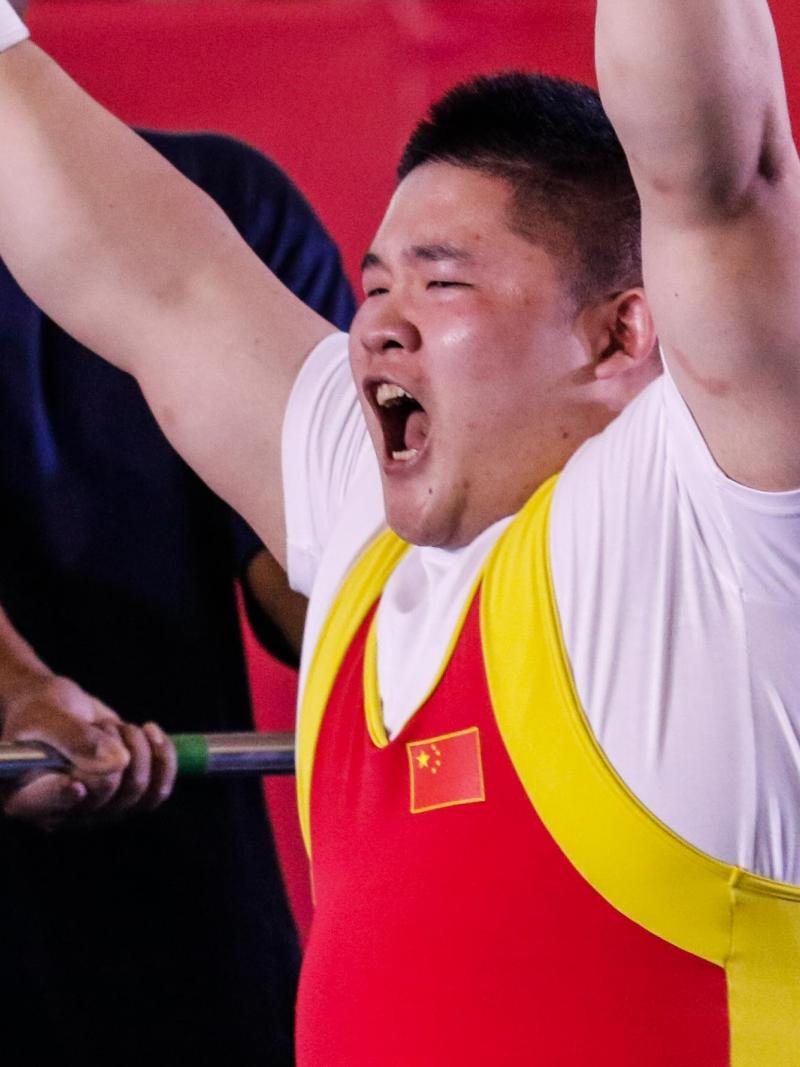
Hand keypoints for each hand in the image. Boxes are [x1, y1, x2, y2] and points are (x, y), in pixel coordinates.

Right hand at [0, 673, 176, 827]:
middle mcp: (63, 811)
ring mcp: (96, 809)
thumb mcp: (48, 715)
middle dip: (114, 746)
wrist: (59, 710)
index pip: (50, 806)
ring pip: (139, 791)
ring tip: (118, 728)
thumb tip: (118, 763)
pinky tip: (150, 732)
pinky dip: (163, 757)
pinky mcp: (123, 800)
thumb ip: (76, 738)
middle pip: (107, 793)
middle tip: (101, 726)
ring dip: (139, 748)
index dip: (64, 796)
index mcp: (27, 796)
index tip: (75, 783)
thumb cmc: (42, 712)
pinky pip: (158, 790)